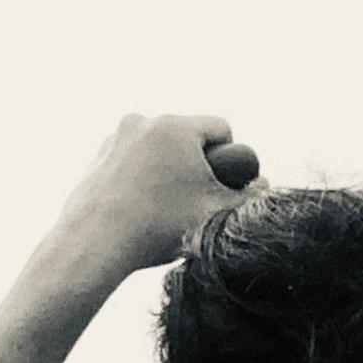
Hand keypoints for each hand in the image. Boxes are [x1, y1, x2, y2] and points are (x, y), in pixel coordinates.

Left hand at [44, 113, 255, 277]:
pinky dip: (142, 177)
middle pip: (187, 136)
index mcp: (176, 127)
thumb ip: (248, 198)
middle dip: (198, 162)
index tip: (227, 183)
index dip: (232, 156)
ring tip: (167, 207)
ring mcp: (117, 137)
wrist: (98, 241)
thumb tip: (264, 186)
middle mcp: (144, 121)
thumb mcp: (216, 213)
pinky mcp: (98, 156)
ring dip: (169, 169)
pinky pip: (133, 160)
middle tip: (198, 199)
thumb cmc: (160, 225)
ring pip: (158, 148)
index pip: (221, 128)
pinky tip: (140, 208)